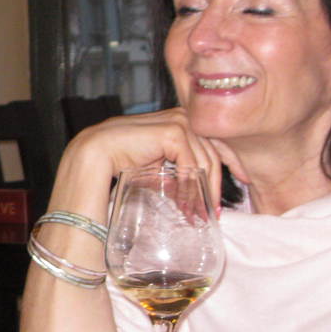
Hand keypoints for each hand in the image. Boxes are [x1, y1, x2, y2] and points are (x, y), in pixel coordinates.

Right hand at [64, 108, 248, 207]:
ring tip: (199, 214)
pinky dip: (192, 185)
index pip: (212, 140)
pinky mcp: (173, 131)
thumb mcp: (154, 170)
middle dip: (217, 183)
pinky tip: (187, 204)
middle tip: (215, 212)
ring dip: (204, 190)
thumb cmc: (116, 163)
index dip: (228, 163)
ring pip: (205, 159)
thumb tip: (192, 196)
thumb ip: (174, 175)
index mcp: (177, 122)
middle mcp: (180, 117)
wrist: (92, 157)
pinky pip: (192, 162)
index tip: (238, 183)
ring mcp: (178, 121)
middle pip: (214, 150)